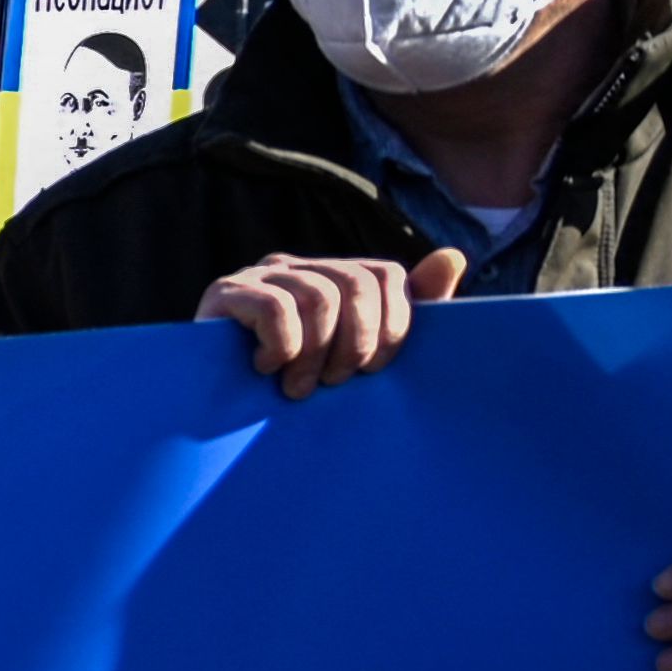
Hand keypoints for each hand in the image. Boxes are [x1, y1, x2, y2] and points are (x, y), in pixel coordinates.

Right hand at [199, 247, 458, 398]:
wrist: (217, 414)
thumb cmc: (296, 384)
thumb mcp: (360, 353)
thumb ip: (410, 309)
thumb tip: (454, 257)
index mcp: (333, 276)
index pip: (385, 274)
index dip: (392, 324)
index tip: (375, 369)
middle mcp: (298, 267)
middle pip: (355, 283)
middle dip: (354, 343)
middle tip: (334, 383)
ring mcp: (259, 276)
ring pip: (318, 296)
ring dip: (315, 353)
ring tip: (298, 388)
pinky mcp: (224, 294)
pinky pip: (274, 307)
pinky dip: (282, 346)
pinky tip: (266, 368)